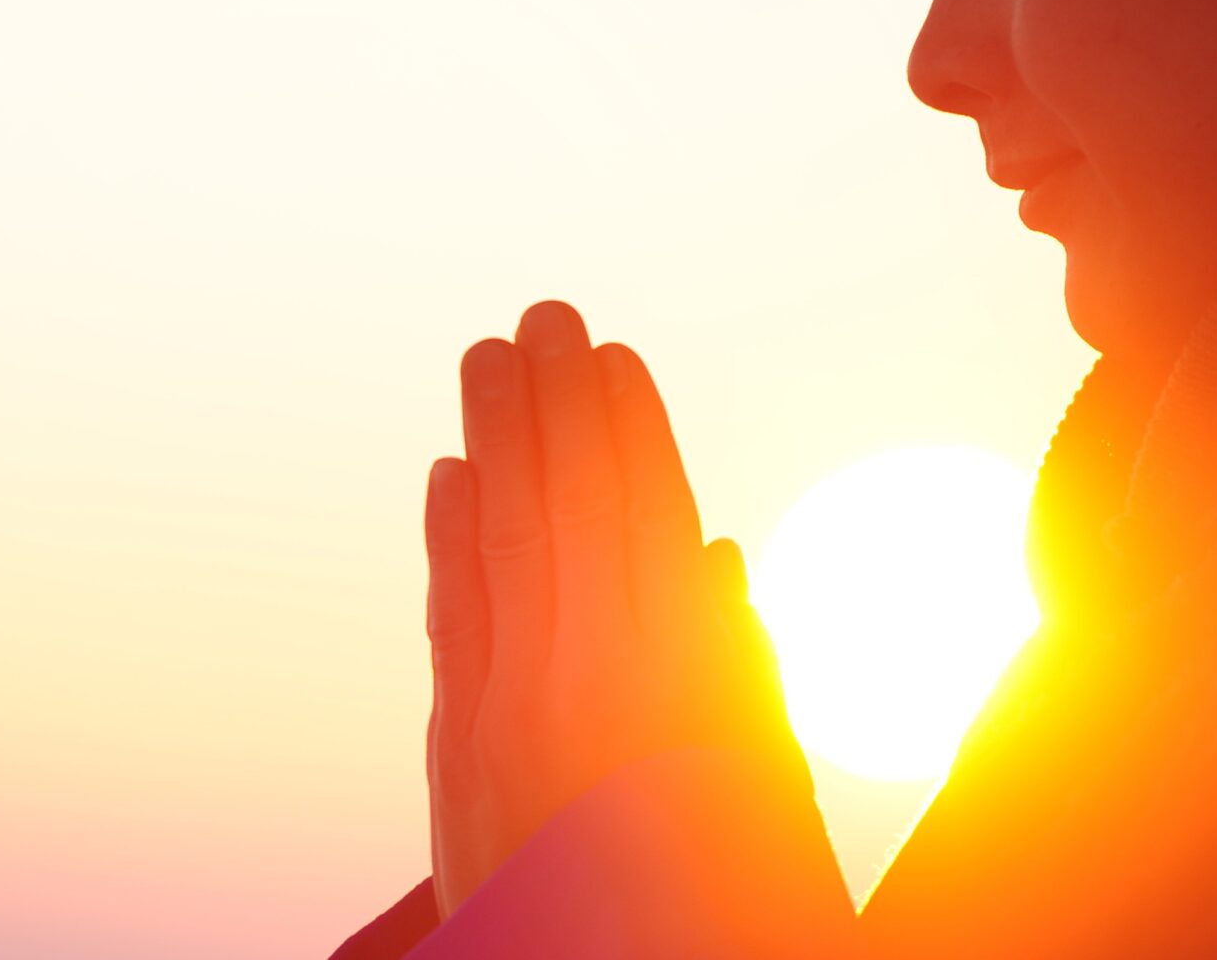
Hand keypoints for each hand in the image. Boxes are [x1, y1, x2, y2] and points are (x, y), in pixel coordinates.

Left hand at [422, 300, 798, 917]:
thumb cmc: (728, 921)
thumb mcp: (771, 800)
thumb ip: (742, 671)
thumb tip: (713, 553)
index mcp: (686, 686)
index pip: (647, 518)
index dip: (627, 427)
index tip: (611, 354)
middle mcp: (589, 686)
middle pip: (563, 509)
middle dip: (550, 404)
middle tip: (537, 316)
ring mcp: (511, 719)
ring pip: (497, 545)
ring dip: (490, 441)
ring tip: (486, 361)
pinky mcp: (459, 761)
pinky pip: (454, 620)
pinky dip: (446, 541)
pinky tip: (445, 479)